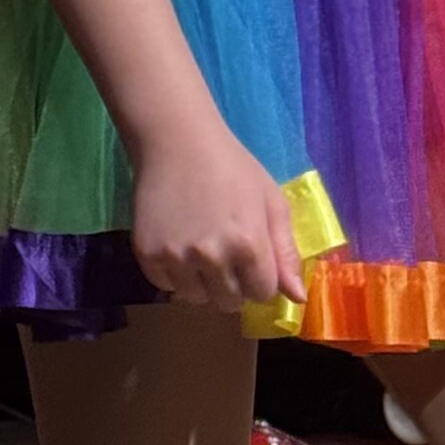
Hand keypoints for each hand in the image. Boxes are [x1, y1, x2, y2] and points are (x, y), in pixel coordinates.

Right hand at [130, 112, 307, 312]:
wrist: (176, 141)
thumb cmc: (232, 167)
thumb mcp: (271, 202)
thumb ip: (286, 252)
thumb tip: (297, 298)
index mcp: (248, 244)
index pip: (262, 294)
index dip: (260, 278)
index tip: (251, 258)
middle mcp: (212, 256)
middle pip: (228, 303)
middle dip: (232, 285)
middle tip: (225, 253)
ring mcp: (176, 257)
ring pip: (196, 299)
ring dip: (202, 283)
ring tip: (200, 249)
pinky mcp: (147, 255)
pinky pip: (166, 286)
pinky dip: (173, 274)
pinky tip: (178, 243)